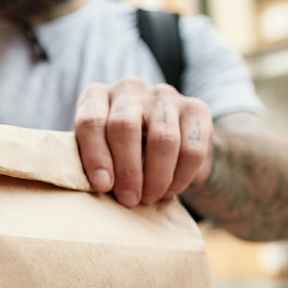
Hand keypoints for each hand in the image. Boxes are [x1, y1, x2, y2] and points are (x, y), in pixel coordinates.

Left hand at [74, 78, 213, 206]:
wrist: (158, 141)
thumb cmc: (115, 151)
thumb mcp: (96, 152)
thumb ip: (92, 163)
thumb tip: (102, 186)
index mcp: (96, 96)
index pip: (92, 122)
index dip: (96, 157)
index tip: (103, 186)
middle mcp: (129, 88)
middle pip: (125, 126)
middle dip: (127, 170)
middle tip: (129, 199)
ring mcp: (164, 95)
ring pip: (162, 138)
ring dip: (156, 176)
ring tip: (148, 198)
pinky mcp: (196, 108)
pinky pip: (192, 147)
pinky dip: (181, 176)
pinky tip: (169, 191)